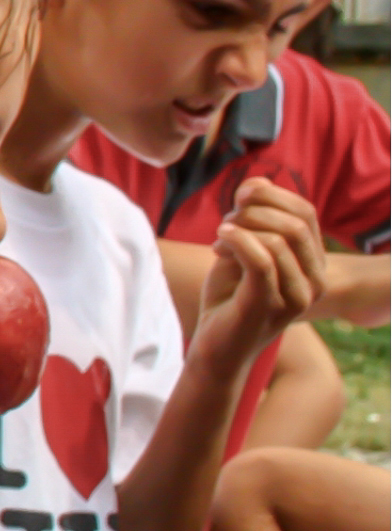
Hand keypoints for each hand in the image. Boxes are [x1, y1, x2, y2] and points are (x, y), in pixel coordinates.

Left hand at [193, 180, 325, 369]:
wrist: (216, 348)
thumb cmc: (229, 299)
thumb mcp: (241, 252)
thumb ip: (251, 220)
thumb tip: (256, 183)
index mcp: (313, 266)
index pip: (305, 213)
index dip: (272, 194)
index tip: (239, 196)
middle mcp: (315, 282)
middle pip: (294, 222)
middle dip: (254, 211)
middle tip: (226, 223)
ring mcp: (296, 296)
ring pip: (278, 238)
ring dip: (241, 227)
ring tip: (220, 239)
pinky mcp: (270, 305)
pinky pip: (261, 260)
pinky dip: (237, 241)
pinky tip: (218, 243)